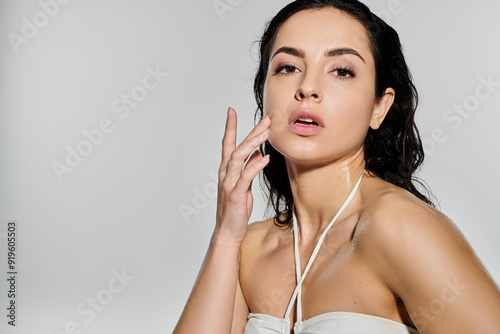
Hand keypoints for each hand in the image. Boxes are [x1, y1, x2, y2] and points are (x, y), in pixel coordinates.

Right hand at [214, 107, 270, 242]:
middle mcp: (226, 174)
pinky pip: (246, 176)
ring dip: (252, 143)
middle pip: (236, 146)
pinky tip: (265, 158)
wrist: (228, 232)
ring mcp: (229, 183)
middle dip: (251, 131)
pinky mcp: (236, 194)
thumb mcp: (244, 186)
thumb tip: (257, 155)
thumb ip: (248, 170)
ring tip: (266, 133)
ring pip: (238, 157)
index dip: (229, 127)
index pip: (227, 144)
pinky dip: (255, 165)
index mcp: (226, 170)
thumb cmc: (236, 209)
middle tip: (266, 119)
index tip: (231, 111)